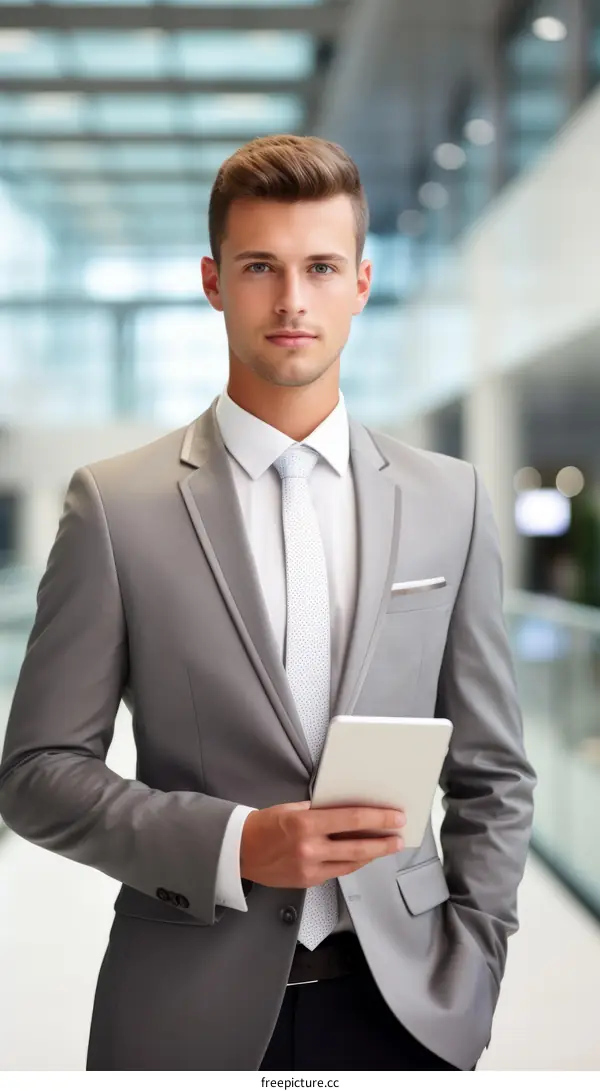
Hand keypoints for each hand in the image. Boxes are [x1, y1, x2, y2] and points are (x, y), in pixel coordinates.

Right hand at [239, 801, 405, 888]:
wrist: (239, 851)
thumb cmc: (265, 824)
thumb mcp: (292, 808)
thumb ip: (320, 811)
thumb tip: (348, 812)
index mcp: (306, 823)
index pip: (352, 819)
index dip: (378, 818)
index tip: (395, 817)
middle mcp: (310, 847)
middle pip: (358, 846)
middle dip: (383, 841)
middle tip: (400, 836)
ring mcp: (310, 868)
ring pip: (351, 863)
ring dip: (373, 855)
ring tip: (387, 847)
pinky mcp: (308, 881)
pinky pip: (338, 871)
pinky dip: (352, 862)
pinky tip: (363, 856)